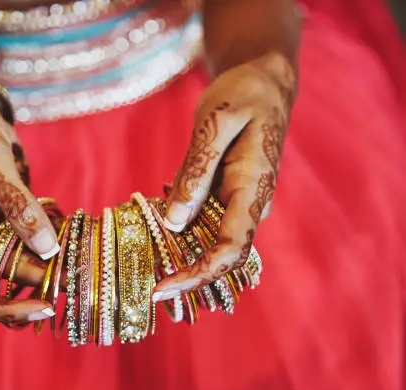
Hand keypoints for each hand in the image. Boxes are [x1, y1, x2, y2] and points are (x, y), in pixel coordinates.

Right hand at [0, 88, 58, 323]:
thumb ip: (16, 202)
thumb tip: (46, 247)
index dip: (2, 310)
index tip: (43, 307)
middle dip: (38, 285)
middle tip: (80, 278)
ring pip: (18, 263)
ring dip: (49, 266)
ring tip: (85, 260)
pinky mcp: (1, 219)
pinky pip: (26, 241)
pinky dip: (49, 243)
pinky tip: (75, 240)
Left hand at [154, 52, 296, 298]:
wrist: (264, 83)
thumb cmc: (243, 96)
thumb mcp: (215, 123)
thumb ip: (197, 171)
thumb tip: (175, 222)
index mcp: (253, 188)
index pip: (231, 249)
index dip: (197, 274)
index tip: (163, 288)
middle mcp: (251, 204)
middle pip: (220, 254)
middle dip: (184, 273)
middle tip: (145, 283)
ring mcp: (241, 202)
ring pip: (210, 240)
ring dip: (180, 253)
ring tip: (144, 254)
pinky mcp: (228, 195)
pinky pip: (205, 220)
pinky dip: (181, 226)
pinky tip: (159, 215)